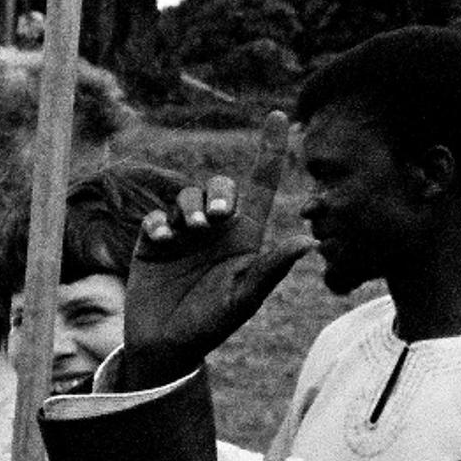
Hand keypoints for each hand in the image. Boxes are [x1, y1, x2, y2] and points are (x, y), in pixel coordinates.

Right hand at [113, 113, 315, 388]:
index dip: (271, 149)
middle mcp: (216, 230)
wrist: (164, 345)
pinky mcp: (153, 243)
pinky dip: (158, 223)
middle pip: (220, 187)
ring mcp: (183, 235)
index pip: (262, 184)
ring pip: (187, 198)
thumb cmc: (210, 326)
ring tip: (187, 234)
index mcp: (245, 238)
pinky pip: (157, 217)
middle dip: (218, 194)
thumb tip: (308, 242)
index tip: (280, 115)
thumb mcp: (243, 300)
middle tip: (216, 219)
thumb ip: (270, 270)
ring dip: (188, 209)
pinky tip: (161, 241)